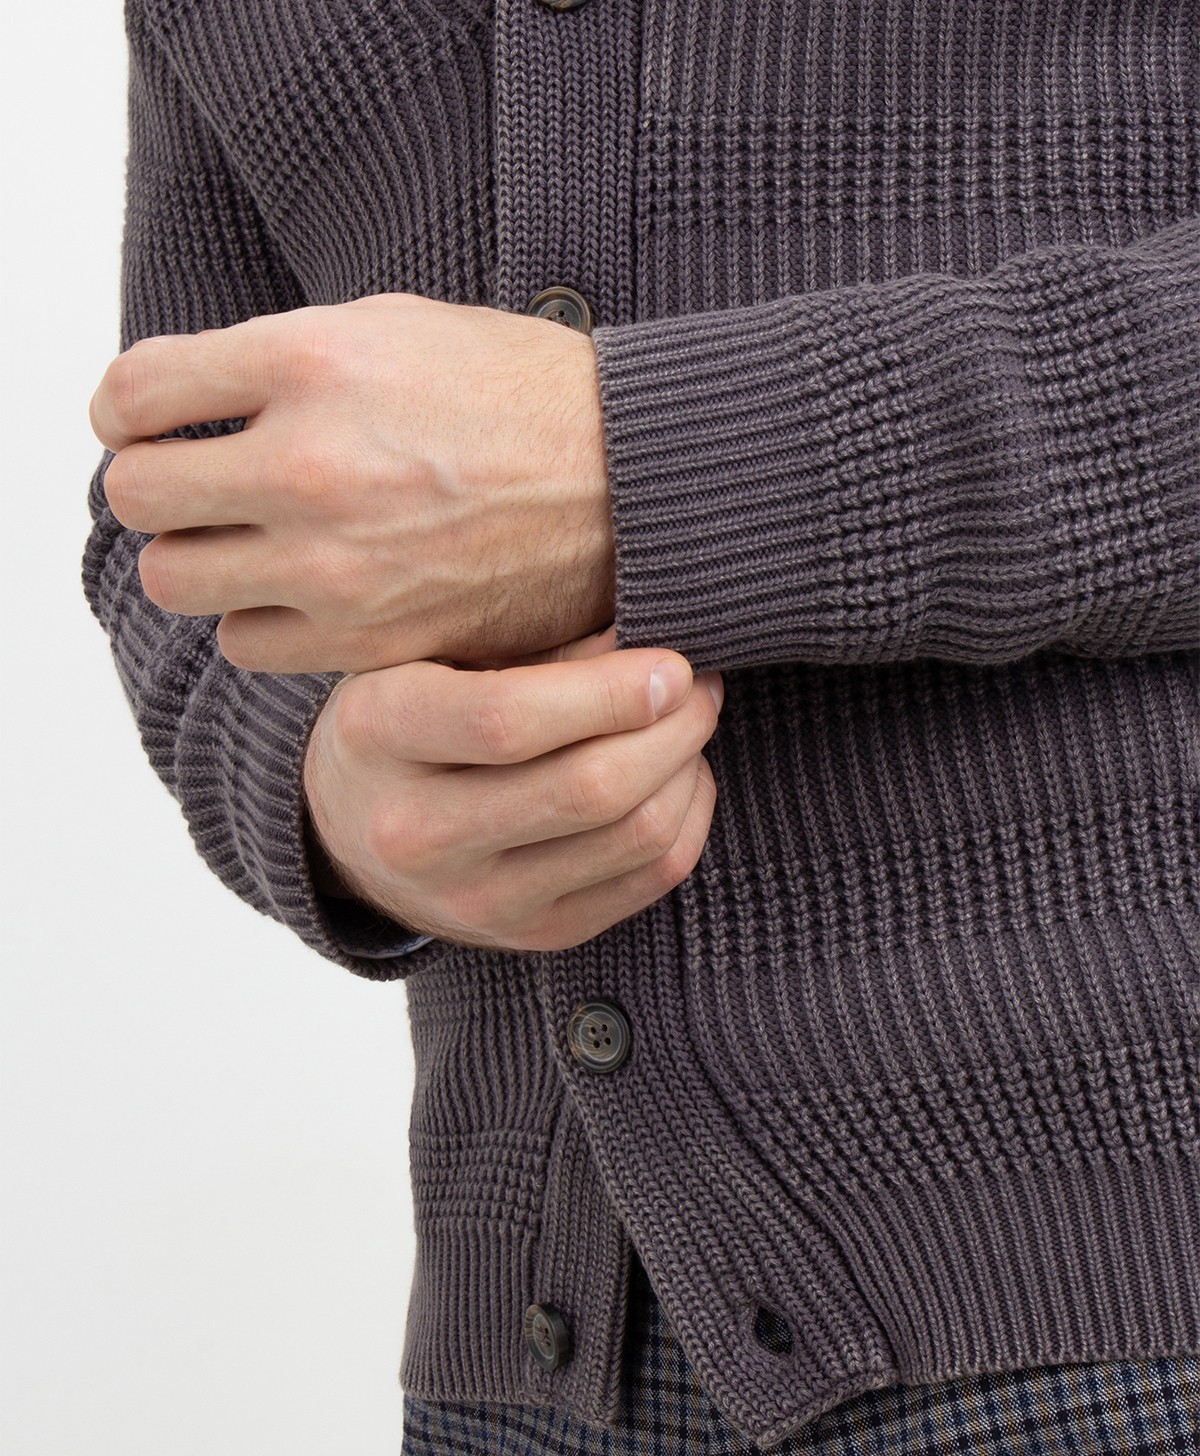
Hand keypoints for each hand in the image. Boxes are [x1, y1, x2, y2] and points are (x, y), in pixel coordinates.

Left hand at [89, 293, 614, 672]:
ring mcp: (339, 566)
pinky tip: (300, 592)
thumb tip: (193, 396)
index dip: (125, 410)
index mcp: (312, 363)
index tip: (145, 422)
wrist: (634, 484)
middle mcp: (311, 467)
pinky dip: (257, 619)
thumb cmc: (524, 394)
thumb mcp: (397, 326)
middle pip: (137, 498)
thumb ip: (280, 357)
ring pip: (176, 582)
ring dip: (197, 558)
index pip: (133, 394)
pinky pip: (247, 645)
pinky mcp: (373, 639)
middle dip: (154, 486)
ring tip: (244, 543)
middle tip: (193, 484)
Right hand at [302, 628, 723, 951]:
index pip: (509, 720)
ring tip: (689, 722)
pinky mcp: (535, 935)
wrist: (353, 832)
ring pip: (634, 837)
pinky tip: (680, 776)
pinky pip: (651, 878)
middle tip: (699, 683)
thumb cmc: (407, 717)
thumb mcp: (432, 656)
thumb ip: (535, 647)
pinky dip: (688, 816)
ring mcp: (477, 901)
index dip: (611, 691)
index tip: (670, 663)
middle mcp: (418, 835)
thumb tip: (652, 646)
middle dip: (672, 727)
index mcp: (379, 734)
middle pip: (587, 789)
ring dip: (688, 768)